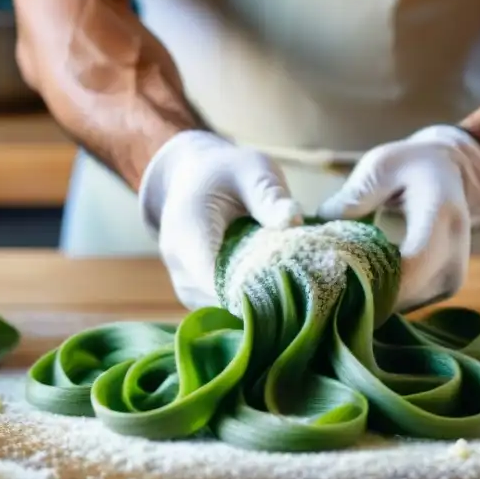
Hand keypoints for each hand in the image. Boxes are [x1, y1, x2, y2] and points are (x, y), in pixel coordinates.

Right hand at [139, 130, 302, 309]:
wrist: (193, 176)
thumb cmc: (226, 171)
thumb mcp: (252, 170)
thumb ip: (270, 195)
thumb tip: (294, 221)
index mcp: (188, 231)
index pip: (216, 279)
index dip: (253, 290)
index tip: (292, 283)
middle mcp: (178, 263)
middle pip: (221, 300)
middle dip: (261, 297)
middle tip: (301, 283)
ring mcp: (183, 282)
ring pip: (221, 309)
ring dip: (253, 302)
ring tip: (286, 283)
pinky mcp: (192, 293)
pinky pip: (220, 307)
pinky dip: (245, 301)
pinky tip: (269, 286)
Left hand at [317, 125, 479, 310]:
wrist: (451, 174)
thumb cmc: (410, 166)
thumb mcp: (380, 165)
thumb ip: (354, 195)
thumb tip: (322, 225)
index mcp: (441, 215)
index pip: (414, 263)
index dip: (373, 279)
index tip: (334, 274)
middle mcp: (455, 252)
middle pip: (405, 292)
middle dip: (363, 292)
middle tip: (326, 280)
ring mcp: (452, 276)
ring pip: (404, 304)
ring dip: (371, 297)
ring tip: (342, 277)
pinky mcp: (444, 290)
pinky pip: (408, 304)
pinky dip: (384, 297)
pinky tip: (362, 281)